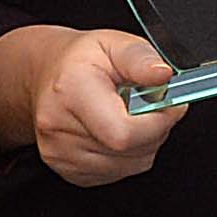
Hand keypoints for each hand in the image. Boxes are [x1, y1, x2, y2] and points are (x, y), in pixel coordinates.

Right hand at [28, 29, 185, 185]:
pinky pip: (118, 173)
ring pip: (130, 165)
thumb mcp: (115, 42)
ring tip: (129, 115)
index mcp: (70, 90)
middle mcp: (58, 126)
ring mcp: (60, 153)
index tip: (168, 105)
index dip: (158, 123)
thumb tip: (162, 75)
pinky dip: (128, 155)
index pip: (124, 132)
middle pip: (130, 150)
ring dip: (143, 143)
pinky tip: (116, 131)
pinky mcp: (68, 171)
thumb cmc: (82, 60)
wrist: (49, 75)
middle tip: (147, 105)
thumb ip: (141, 58)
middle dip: (154, 130)